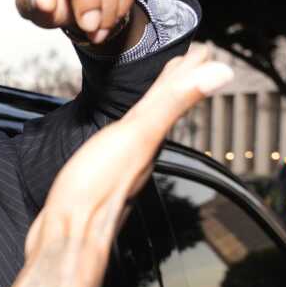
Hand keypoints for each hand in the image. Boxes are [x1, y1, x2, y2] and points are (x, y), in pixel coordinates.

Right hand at [26, 47, 233, 283]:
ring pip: (142, 128)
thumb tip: (220, 72)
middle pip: (162, 110)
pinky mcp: (98, 179)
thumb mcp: (137, 135)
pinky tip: (115, 132)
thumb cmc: (95, 190)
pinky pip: (118, 143)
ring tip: (154, 89)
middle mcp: (142, 153)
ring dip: (151, 105)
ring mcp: (120, 167)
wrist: (65, 238)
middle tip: (183, 61)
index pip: (176, 95)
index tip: (202, 48)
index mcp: (151, 138)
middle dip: (174, 84)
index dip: (188, 69)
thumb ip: (173, 101)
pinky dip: (125, 126)